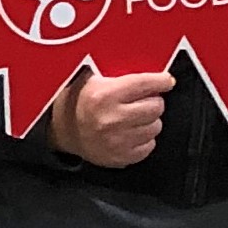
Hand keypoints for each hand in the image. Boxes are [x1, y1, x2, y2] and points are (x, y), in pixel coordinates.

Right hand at [50, 69, 176, 168]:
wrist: (62, 130)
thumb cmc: (78, 101)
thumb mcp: (91, 79)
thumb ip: (118, 73)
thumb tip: (148, 71)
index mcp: (105, 95)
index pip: (146, 84)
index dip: (161, 80)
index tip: (166, 80)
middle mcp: (113, 118)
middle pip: (156, 106)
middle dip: (152, 101)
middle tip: (141, 100)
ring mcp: (118, 140)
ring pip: (156, 126)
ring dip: (148, 120)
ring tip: (133, 116)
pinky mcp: (122, 157)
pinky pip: (149, 145)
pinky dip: (144, 138)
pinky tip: (130, 131)